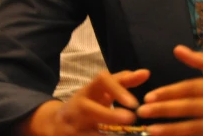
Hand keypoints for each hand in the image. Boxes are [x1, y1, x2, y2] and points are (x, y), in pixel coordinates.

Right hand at [21, 68, 149, 135]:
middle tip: (130, 119)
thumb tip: (146, 73)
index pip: (102, 80)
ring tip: (126, 135)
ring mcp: (72, 124)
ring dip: (106, 134)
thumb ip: (123, 82)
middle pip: (90, 109)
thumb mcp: (102, 91)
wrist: (56, 123)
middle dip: (110, 115)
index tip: (135, 103)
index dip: (117, 90)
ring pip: (88, 131)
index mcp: (89, 89)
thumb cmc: (88, 102)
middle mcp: (78, 105)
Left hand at [136, 45, 202, 135]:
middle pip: (191, 108)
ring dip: (172, 131)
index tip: (150, 96)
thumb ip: (202, 60)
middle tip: (142, 111)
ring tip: (151, 130)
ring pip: (196, 129)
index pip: (192, 88)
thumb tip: (176, 49)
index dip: (170, 92)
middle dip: (165, 110)